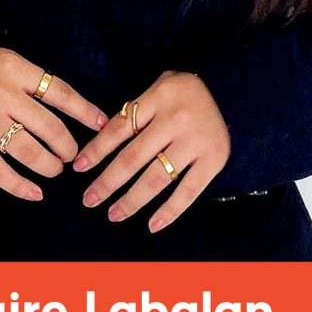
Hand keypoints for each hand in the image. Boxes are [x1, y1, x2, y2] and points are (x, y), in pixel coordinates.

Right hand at [0, 41, 108, 201]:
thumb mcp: (8, 61)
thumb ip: (34, 81)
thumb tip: (72, 107)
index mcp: (15, 70)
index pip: (60, 92)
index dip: (84, 111)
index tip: (101, 124)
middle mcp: (1, 94)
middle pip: (48, 126)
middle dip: (66, 145)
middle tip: (72, 153)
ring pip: (26, 151)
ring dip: (48, 165)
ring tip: (56, 168)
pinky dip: (18, 185)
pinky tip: (35, 193)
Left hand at [72, 70, 230, 232]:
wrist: (232, 89)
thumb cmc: (185, 91)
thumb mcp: (159, 86)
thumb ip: (135, 110)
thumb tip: (100, 140)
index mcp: (158, 97)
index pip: (120, 129)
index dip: (97, 150)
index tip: (79, 168)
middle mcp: (176, 119)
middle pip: (133, 158)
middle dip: (107, 182)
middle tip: (89, 200)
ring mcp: (196, 141)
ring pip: (156, 178)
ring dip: (131, 200)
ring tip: (113, 214)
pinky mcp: (214, 160)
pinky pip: (188, 191)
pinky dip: (170, 211)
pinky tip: (152, 225)